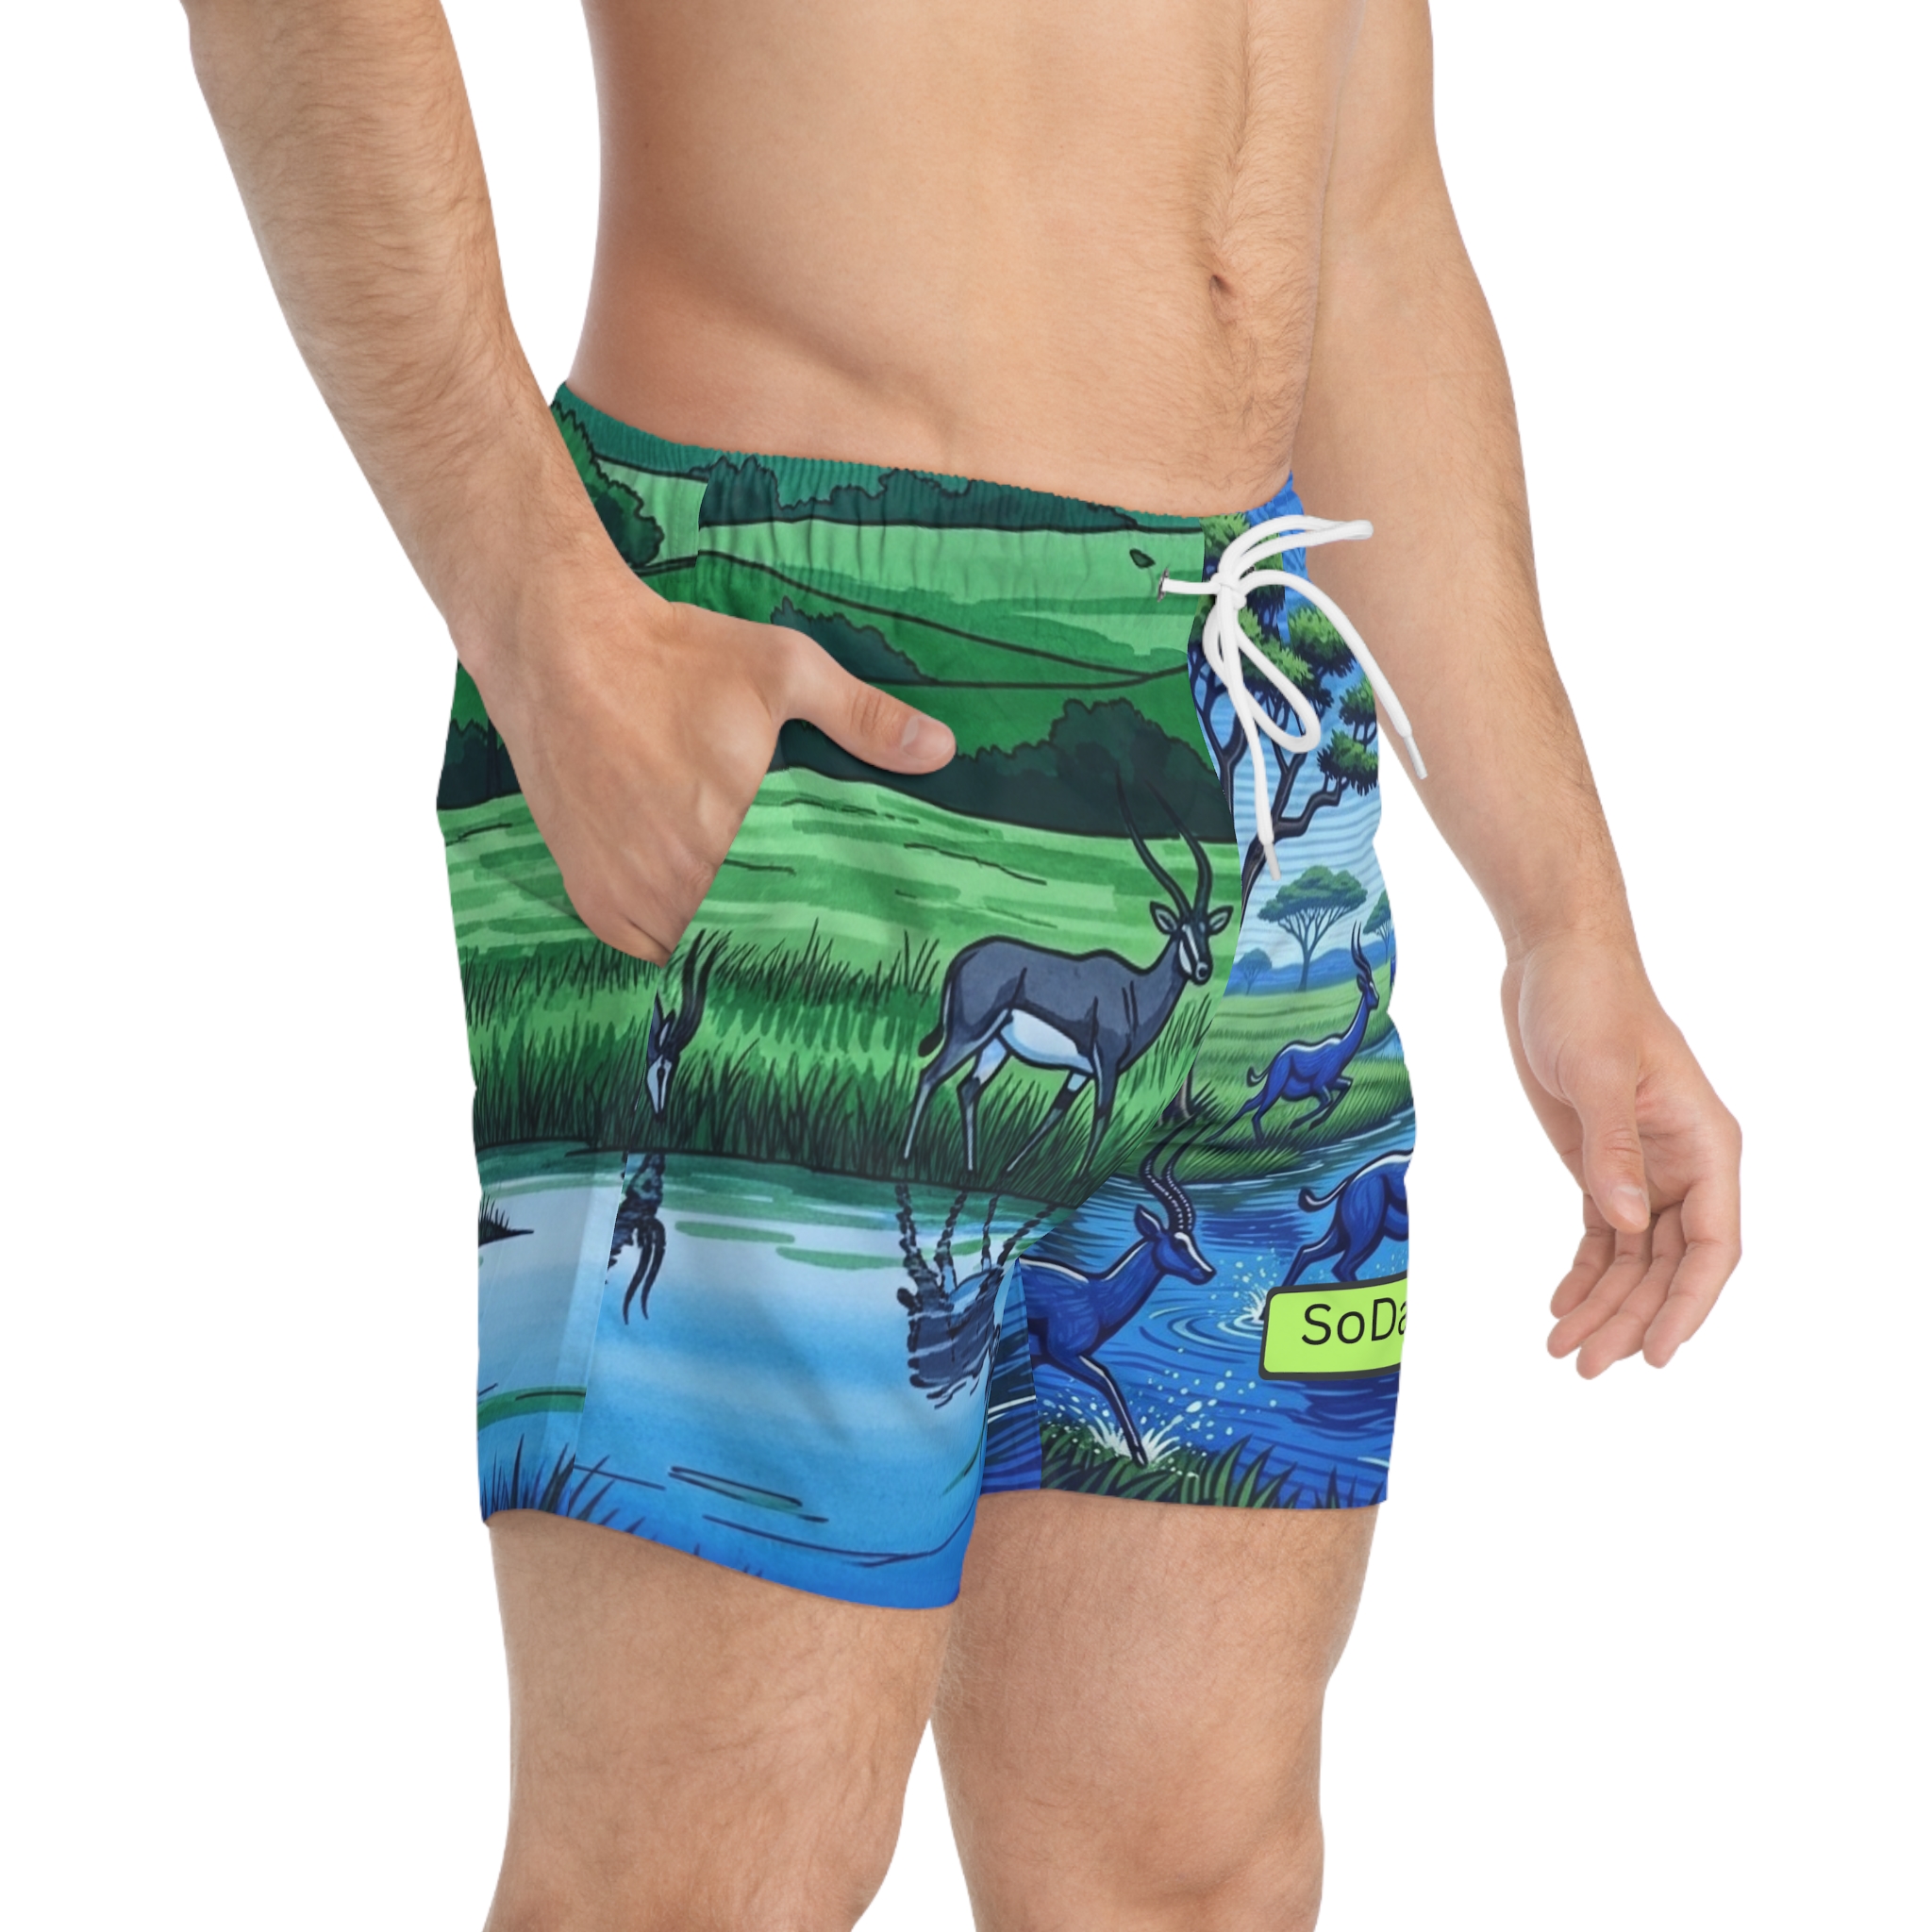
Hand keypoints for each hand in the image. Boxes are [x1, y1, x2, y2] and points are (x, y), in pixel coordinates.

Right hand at [472, 555, 954, 961]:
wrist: (559, 649)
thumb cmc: (676, 658)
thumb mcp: (784, 670)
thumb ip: (863, 718)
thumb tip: (940, 749)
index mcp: (734, 836)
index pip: (798, 915)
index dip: (824, 925)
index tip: (851, 930)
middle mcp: (677, 880)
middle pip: (747, 939)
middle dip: (778, 938)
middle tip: (814, 940)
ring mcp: (629, 895)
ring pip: (695, 951)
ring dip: (725, 943)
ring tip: (762, 935)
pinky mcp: (593, 898)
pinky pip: (644, 950)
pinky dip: (671, 940)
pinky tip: (699, 922)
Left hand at [1500, 931, 1741, 1376]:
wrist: (1555, 962)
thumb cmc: (1589, 1003)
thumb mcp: (1599, 1072)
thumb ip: (1613, 1148)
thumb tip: (1627, 1222)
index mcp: (1706, 1146)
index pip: (1711, 1245)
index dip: (1687, 1305)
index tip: (1655, 1353)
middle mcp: (1684, 1166)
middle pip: (1668, 1265)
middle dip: (1630, 1318)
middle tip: (1583, 1365)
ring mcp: (1643, 1167)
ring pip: (1634, 1259)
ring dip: (1603, 1305)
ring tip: (1562, 1350)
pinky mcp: (1602, 1163)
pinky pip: (1604, 1235)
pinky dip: (1585, 1272)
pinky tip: (1561, 1304)